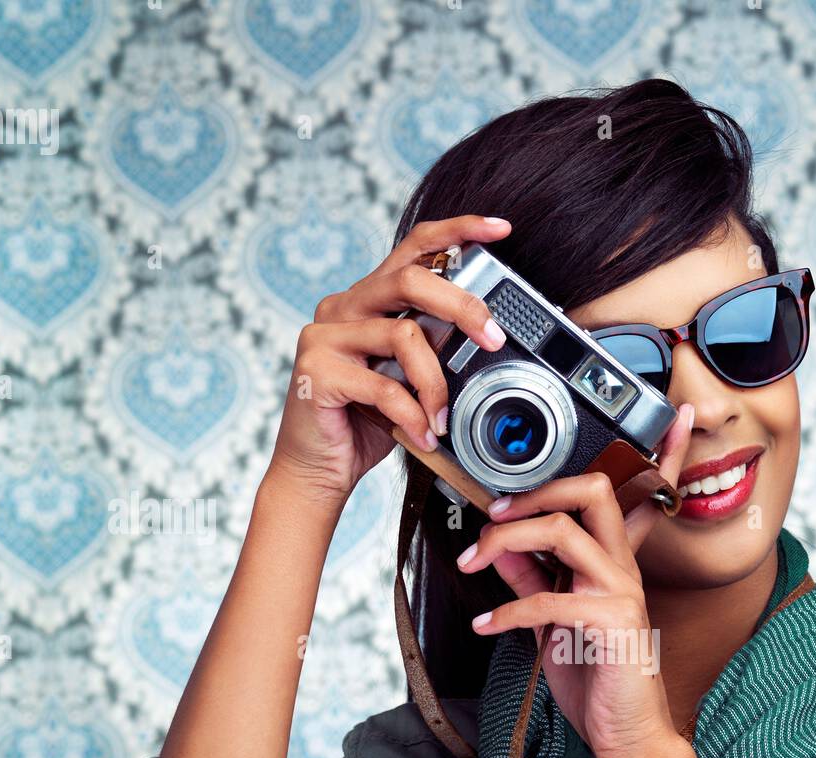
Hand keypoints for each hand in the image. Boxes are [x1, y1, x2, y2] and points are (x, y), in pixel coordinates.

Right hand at [266, 214, 512, 505]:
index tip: (500, 228)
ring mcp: (324, 336)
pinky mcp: (315, 371)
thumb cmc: (365, 426)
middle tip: (493, 338)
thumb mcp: (408, 381)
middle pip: (412, 280)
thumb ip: (433, 352)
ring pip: (404, 336)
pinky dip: (413, 415)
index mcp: (367, 301)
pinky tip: (423, 436)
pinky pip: (384, 386)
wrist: (316, 472)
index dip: (457, 231)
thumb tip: (487, 340)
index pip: (413, 249)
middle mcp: (343, 307)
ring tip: (443, 418)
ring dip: (436, 383)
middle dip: (463, 306)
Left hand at [456, 404, 694, 757]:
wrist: (624, 735)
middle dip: (533, 492)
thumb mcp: (552, 619)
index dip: (661, 450)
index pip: (642, 495)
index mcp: (616, 561)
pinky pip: (547, 598)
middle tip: (493, 512)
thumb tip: (499, 544)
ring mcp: (621, 591)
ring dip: (506, 538)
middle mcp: (623, 567)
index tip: (675, 414)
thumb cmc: (596, 677)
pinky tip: (484, 624)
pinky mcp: (610, 621)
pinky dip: (504, 609)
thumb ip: (530, 578)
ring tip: (474, 560)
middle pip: (593, 490)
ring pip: (564, 530)